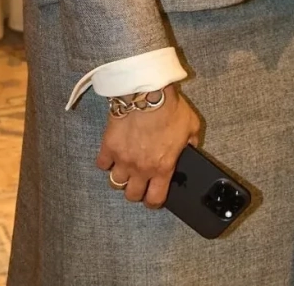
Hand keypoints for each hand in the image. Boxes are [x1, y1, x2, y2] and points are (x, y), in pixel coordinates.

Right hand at [95, 84, 201, 208]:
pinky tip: (113, 154)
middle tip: (140, 181)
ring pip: (115, 183)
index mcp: (162, 167)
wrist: (148, 92)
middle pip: (132, 195)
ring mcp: (122, 159)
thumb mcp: (191, 126)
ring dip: (121, 177)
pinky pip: (101, 164)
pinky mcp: (108, 146)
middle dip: (136, 191)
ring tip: (126, 168)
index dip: (154, 201)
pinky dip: (106, 162)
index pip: (155, 199)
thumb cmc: (170, 108)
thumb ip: (191, 143)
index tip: (154, 196)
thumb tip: (191, 149)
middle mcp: (141, 168)